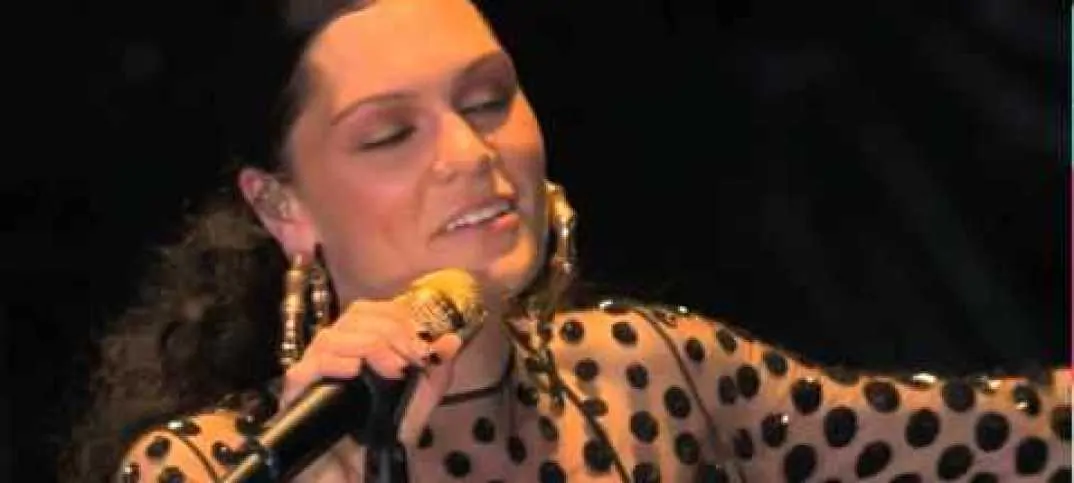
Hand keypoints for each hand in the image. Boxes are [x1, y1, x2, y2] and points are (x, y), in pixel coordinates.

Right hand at [279, 297, 464, 442]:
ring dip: (368, 345)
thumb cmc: (385, 439)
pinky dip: (333, 363)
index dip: (397, 317)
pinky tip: (355, 371)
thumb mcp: (419, 402)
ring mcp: (311, 376)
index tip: (422, 342)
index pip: (369, 310)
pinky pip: (303, 370)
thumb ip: (437, 371)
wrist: (361, 476)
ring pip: (329, 338)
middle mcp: (332, 355)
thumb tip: (452, 340)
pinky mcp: (294, 400)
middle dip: (390, 331)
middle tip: (412, 357)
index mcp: (357, 347)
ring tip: (393, 369)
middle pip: (351, 318)